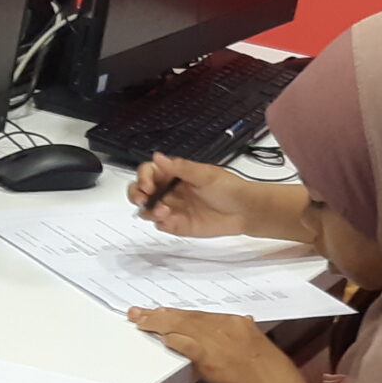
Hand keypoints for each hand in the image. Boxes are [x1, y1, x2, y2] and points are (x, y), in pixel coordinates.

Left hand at [127, 307, 310, 382]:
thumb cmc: (270, 373)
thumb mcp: (257, 344)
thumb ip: (244, 333)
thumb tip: (244, 322)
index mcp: (235, 322)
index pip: (199, 314)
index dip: (177, 313)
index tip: (161, 311)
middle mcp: (224, 326)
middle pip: (185, 316)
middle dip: (159, 314)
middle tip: (138, 312)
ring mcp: (216, 341)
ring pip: (180, 326)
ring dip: (157, 323)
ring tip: (139, 321)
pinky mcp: (210, 358)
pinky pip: (187, 344)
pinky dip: (174, 339)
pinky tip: (161, 337)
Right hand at [128, 155, 258, 237]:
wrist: (244, 211)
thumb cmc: (229, 189)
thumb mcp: (204, 174)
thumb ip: (179, 168)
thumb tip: (158, 157)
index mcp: (175, 174)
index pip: (149, 172)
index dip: (143, 177)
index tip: (147, 185)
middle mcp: (171, 190)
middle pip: (142, 191)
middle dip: (136, 194)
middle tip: (142, 198)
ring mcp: (173, 208)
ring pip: (148, 210)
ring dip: (148, 210)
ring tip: (162, 211)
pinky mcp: (178, 225)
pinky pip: (161, 224)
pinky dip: (160, 222)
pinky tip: (169, 219)